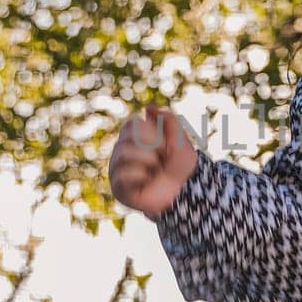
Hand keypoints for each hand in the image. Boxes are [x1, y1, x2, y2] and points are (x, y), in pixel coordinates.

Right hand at [109, 103, 198, 220]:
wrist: (184, 193)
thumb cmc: (180, 166)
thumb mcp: (180, 139)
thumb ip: (168, 119)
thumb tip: (148, 107)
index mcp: (134, 138)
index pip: (132, 123)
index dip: (152, 132)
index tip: (165, 145)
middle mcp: (122, 151)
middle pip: (128, 136)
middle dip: (153, 145)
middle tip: (163, 158)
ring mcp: (118, 169)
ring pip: (125, 152)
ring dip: (149, 160)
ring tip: (156, 170)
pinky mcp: (118, 187)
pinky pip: (122, 174)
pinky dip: (141, 176)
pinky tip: (147, 181)